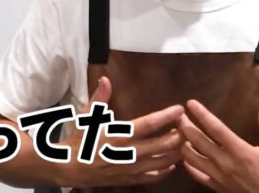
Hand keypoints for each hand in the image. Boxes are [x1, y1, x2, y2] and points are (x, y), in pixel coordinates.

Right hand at [59, 76, 185, 187]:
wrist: (70, 167)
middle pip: (162, 144)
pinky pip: (153, 177)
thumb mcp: (86, 116)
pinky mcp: (130, 179)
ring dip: (176, 153)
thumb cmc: (79, 139)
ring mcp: (131, 168)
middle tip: (188, 126)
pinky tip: (171, 165)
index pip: (149, 124)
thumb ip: (99, 98)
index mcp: (119, 134)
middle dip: (179, 135)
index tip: (180, 109)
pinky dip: (165, 171)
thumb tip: (105, 79)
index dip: (166, 116)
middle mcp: (129, 152)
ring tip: (186, 144)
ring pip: (162, 162)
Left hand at [179, 99, 258, 192]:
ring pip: (191, 157)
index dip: (201, 114)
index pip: (215, 128)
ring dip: (182, 144)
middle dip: (185, 125)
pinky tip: (185, 157)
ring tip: (179, 134)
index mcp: (238, 150)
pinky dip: (188, 165)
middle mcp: (224, 162)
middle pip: (197, 140)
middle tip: (178, 115)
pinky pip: (196, 174)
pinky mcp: (216, 186)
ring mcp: (217, 175)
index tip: (190, 103)